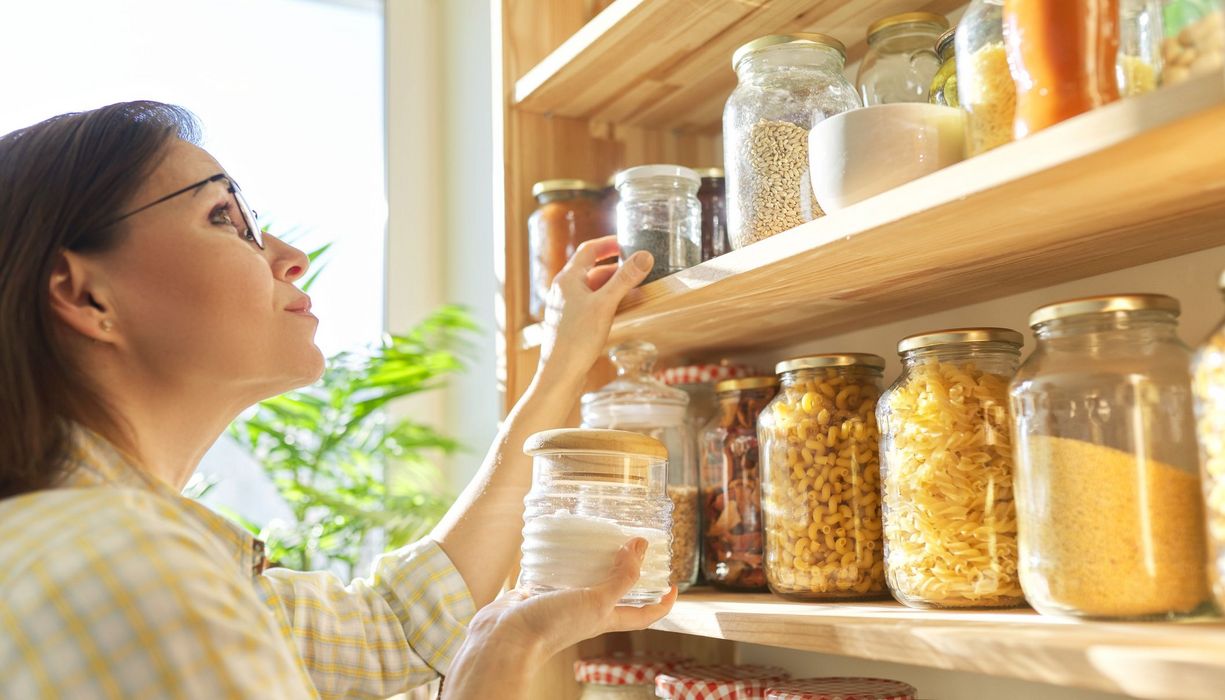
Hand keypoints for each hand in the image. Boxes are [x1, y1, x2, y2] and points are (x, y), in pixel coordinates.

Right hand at [475, 538, 676, 662]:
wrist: (506, 638)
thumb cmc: (554, 626)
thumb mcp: (597, 601)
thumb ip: (621, 577)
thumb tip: (641, 548)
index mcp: (605, 618)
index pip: (643, 615)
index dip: (662, 604)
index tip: (674, 585)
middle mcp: (586, 611)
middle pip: (615, 592)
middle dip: (627, 571)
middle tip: (634, 544)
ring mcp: (562, 601)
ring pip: (584, 578)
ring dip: (593, 560)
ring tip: (600, 534)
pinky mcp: (538, 592)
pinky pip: (554, 571)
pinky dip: (560, 557)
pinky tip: (560, 541)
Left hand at [537, 236, 651, 383]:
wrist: (560, 373)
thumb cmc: (577, 338)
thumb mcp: (605, 304)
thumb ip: (625, 279)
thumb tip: (644, 256)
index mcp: (567, 279)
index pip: (589, 250)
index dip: (609, 244)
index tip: (628, 242)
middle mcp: (564, 290)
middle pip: (593, 270)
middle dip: (617, 268)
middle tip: (639, 269)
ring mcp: (566, 307)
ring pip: (594, 289)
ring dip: (614, 287)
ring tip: (636, 289)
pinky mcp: (571, 323)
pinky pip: (592, 305)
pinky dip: (608, 302)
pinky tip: (622, 310)